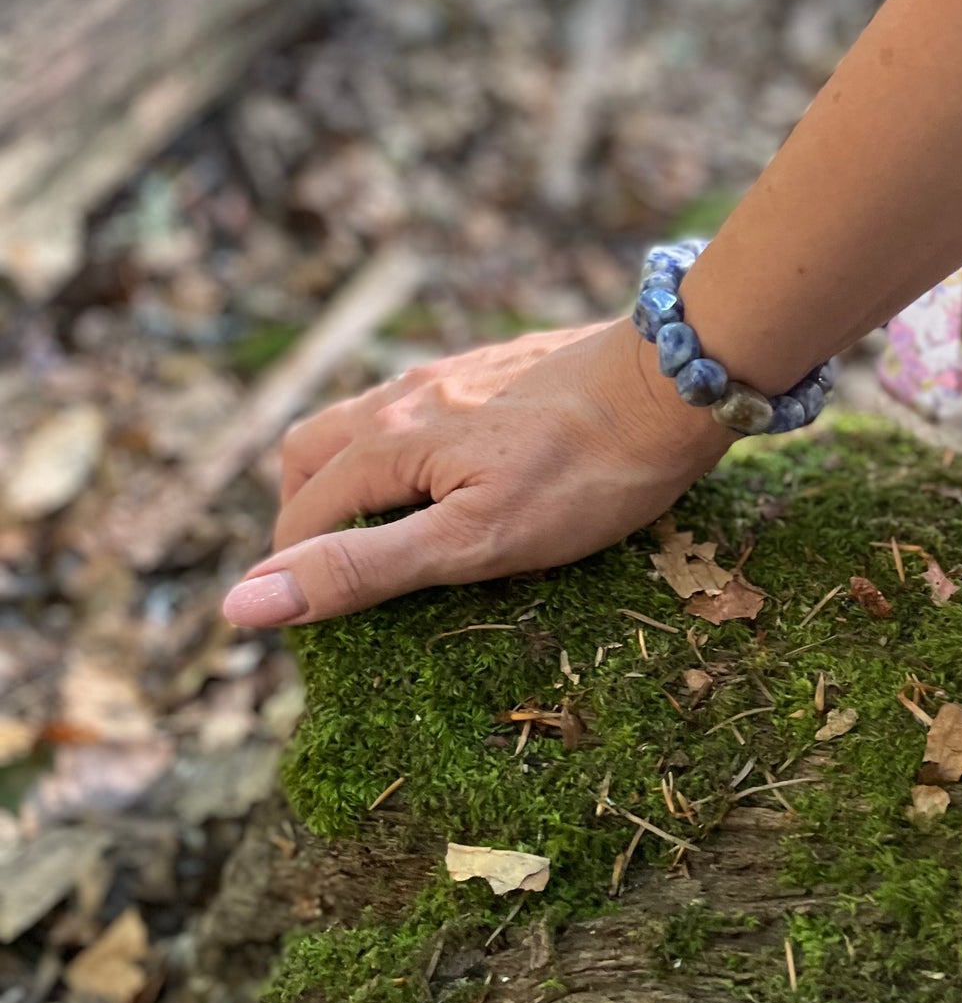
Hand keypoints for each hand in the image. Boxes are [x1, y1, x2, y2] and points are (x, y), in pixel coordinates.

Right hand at [220, 319, 731, 627]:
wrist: (677, 383)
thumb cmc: (586, 475)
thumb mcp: (472, 542)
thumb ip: (361, 569)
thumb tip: (243, 603)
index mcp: (386, 439)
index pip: (302, 516)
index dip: (299, 577)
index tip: (324, 633)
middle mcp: (406, 395)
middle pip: (312, 454)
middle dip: (308, 517)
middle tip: (344, 580)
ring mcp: (452, 375)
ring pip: (365, 425)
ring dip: (356, 480)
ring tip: (397, 535)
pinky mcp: (495, 369)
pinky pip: (421, 411)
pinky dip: (408, 453)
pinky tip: (459, 481)